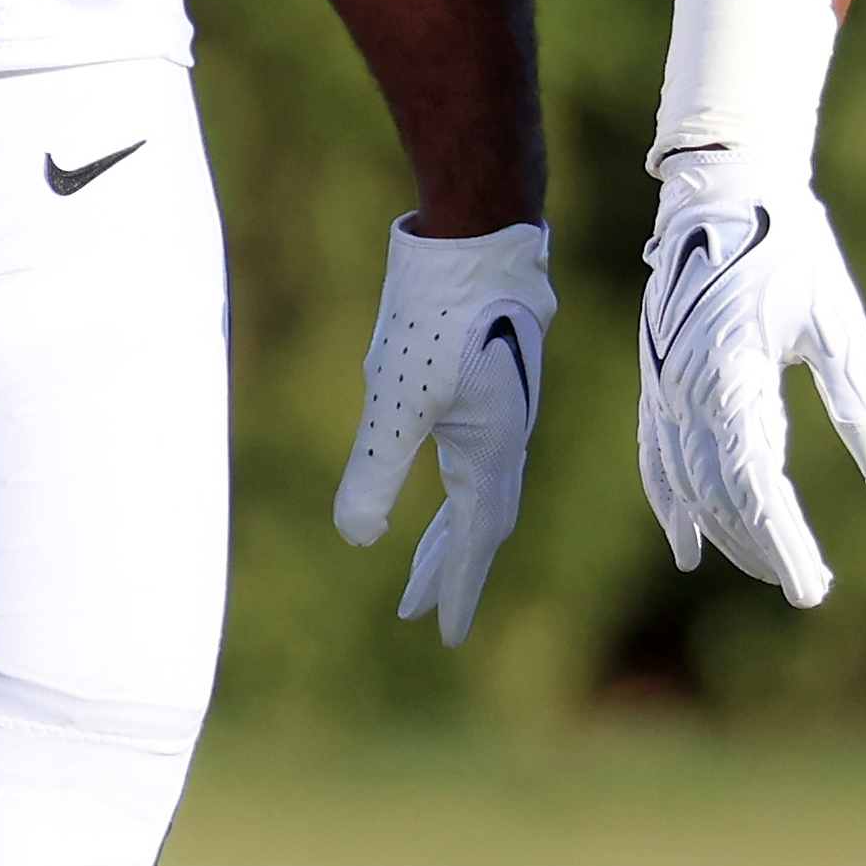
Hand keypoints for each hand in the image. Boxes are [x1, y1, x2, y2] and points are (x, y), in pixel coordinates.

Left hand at [333, 217, 555, 647]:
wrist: (480, 231)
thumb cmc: (440, 313)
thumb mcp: (396, 399)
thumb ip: (377, 471)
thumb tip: (359, 539)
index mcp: (491, 449)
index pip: (477, 539)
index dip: (456, 587)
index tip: (442, 633)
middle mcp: (506, 433)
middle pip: (482, 520)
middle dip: (449, 567)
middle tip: (415, 611)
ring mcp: (502, 401)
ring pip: (482, 483)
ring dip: (453, 527)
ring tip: (418, 555)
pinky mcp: (489, 372)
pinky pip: (478, 449)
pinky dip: (458, 481)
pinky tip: (434, 461)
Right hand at [636, 154, 865, 607]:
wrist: (725, 188)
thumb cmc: (788, 248)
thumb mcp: (835, 321)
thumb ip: (862, 401)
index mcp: (730, 377)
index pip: (755, 486)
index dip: (782, 542)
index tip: (812, 584)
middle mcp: (685, 389)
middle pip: (717, 494)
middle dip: (759, 544)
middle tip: (804, 583)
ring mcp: (663, 384)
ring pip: (684, 481)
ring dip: (721, 530)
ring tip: (762, 564)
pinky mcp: (657, 375)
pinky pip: (657, 455)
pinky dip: (670, 501)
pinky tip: (687, 539)